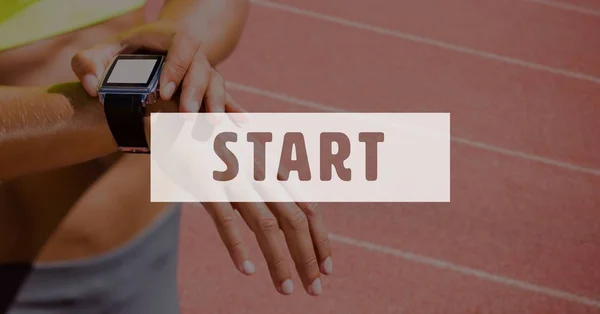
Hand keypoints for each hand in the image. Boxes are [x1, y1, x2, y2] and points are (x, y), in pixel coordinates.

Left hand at [71, 20, 243, 113]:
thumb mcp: (104, 52)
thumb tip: (92, 88)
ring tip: (213, 123)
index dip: (176, 68)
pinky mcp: (210, 87)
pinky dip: (235, 109)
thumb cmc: (127, 53)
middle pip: (202, 69)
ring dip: (217, 103)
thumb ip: (88, 64)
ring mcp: (205, 70)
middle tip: (187, 115)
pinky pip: (226, 96)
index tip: (165, 91)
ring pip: (217, 83)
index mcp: (171, 39)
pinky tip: (243, 122)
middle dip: (196, 93)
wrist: (157, 50)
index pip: (180, 48)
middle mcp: (194, 54)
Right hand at [205, 132, 331, 296]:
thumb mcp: (246, 162)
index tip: (327, 268)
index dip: (321, 239)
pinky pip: (226, 219)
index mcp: (272, 171)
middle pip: (295, 221)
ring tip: (288, 290)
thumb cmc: (213, 143)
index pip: (308, 208)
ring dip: (280, 260)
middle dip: (308, 258)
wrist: (176, 116)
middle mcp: (261, 175)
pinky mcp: (208, 184)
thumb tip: (278, 213)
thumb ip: (262, 185)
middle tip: (315, 290)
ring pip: (267, 224)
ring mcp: (236, 179)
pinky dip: (237, 245)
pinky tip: (246, 269)